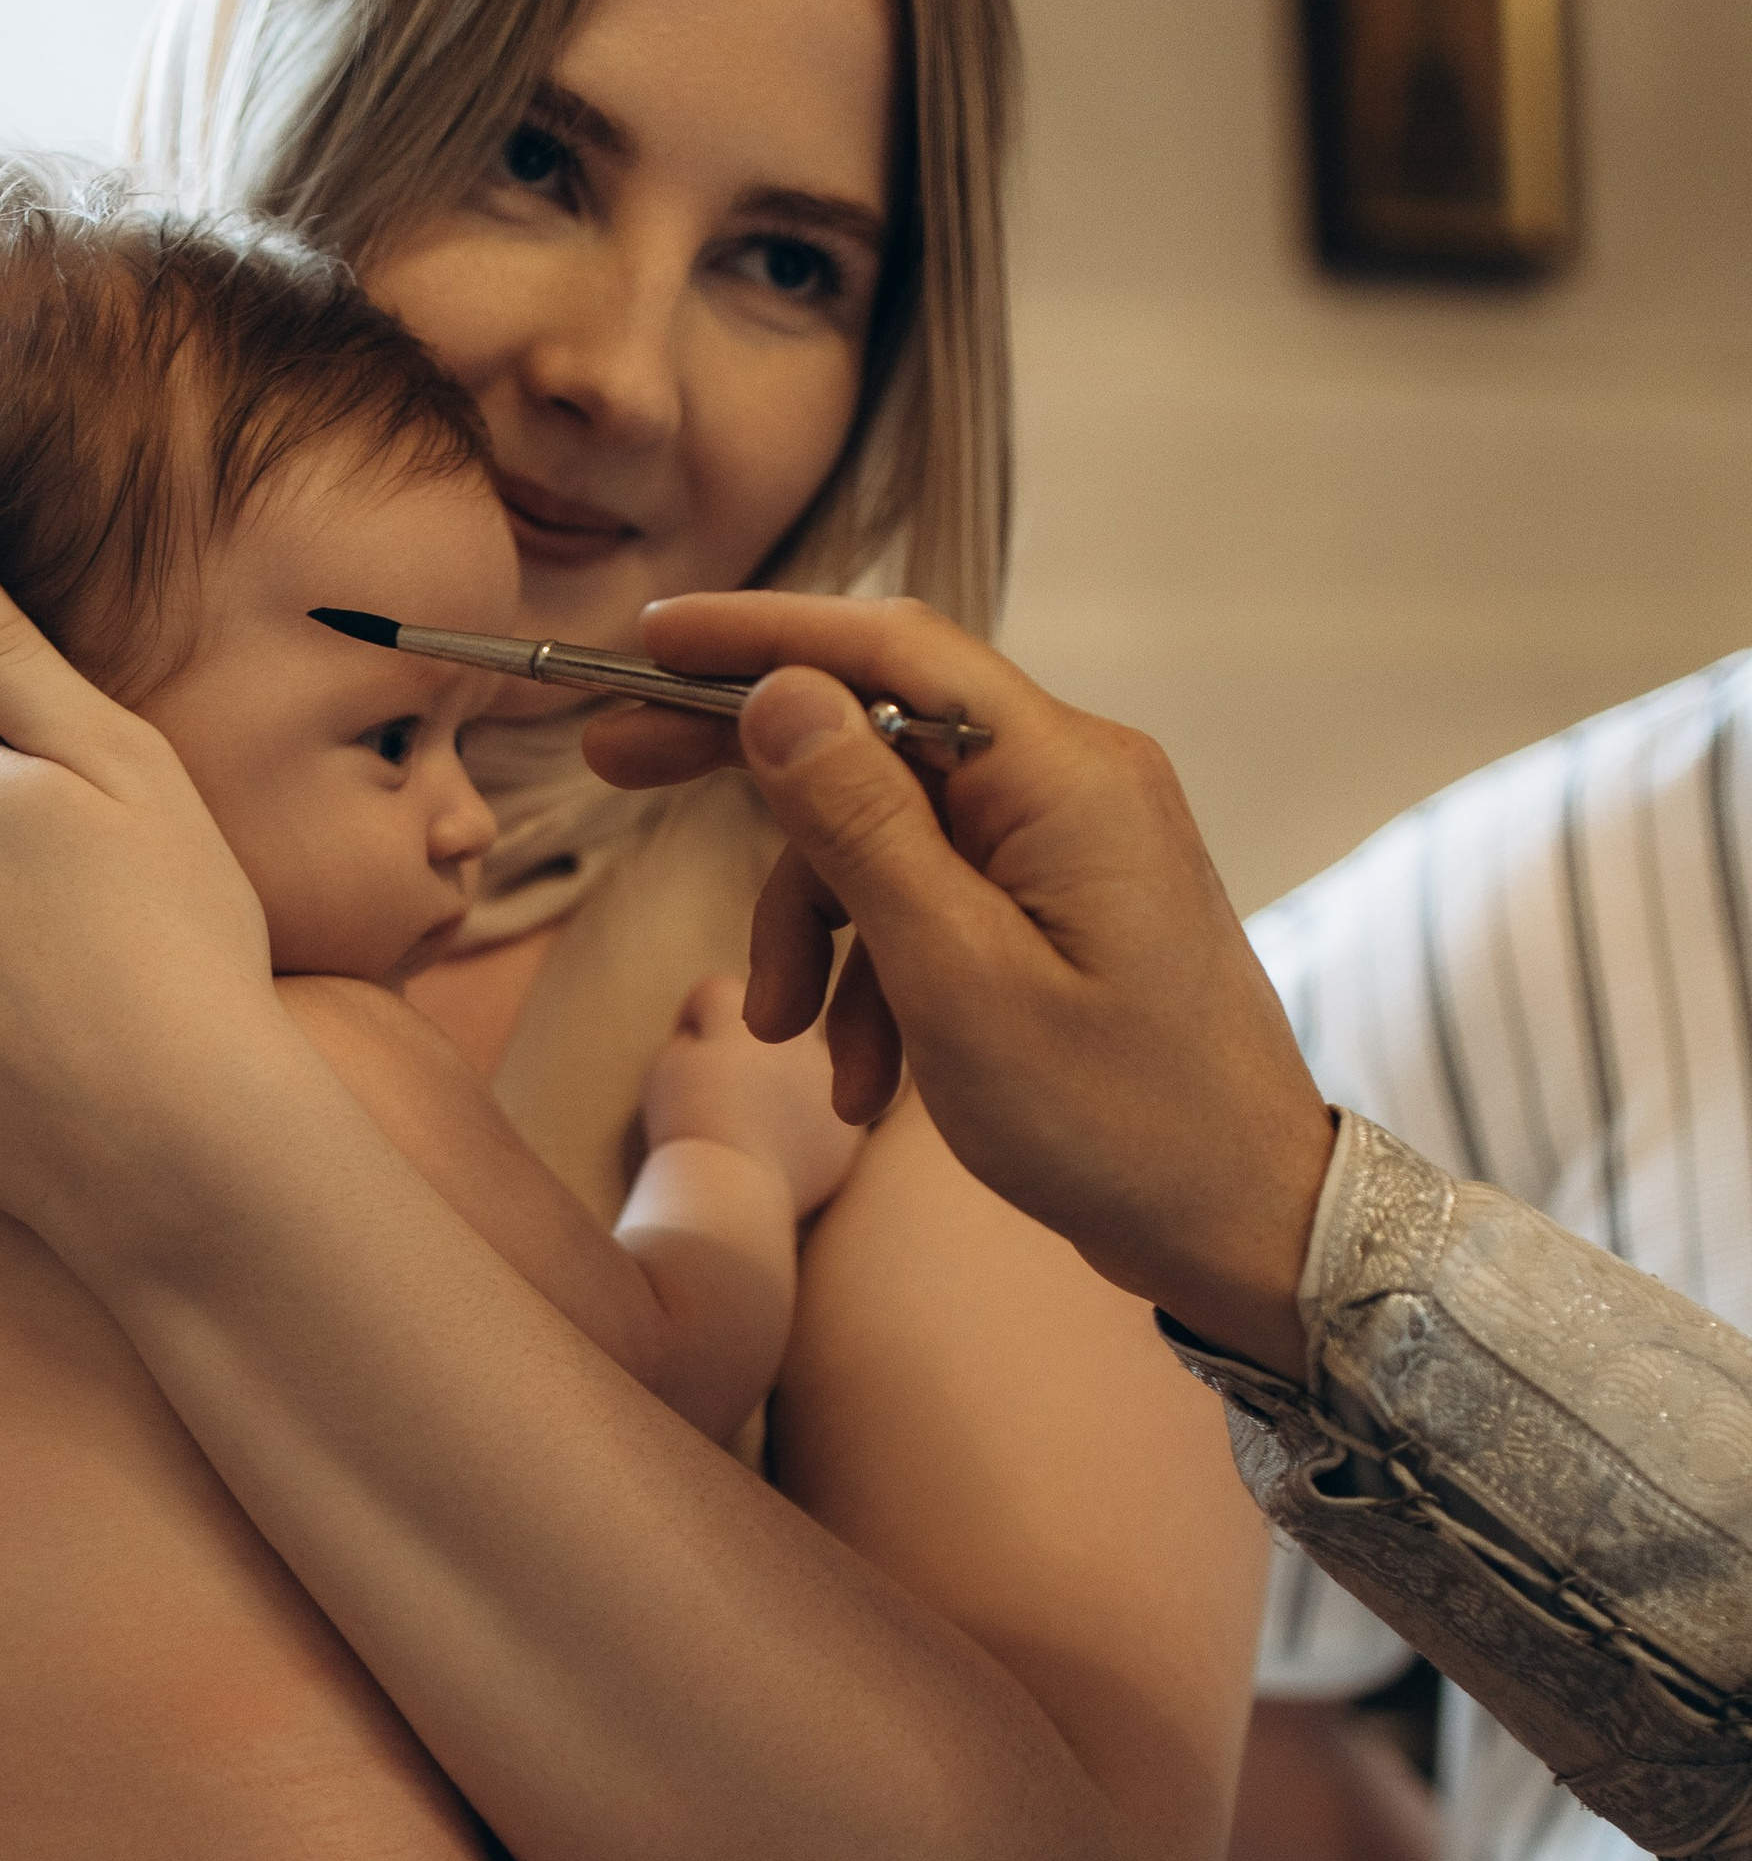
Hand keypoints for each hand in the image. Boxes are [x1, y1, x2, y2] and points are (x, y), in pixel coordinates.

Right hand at [585, 594, 1334, 1381]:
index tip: (647, 642)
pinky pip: (932, 903)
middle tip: (615, 764)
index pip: (889, 649)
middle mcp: (1074, 783)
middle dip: (749, 769)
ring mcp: (1071, 847)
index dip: (758, 634)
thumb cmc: (1121, 1122)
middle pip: (875, 728)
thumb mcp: (958, 982)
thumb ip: (864, 831)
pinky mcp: (1061, 911)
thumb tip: (781, 695)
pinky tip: (865, 1084)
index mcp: (1064, 775)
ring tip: (796, 1047)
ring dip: (818, 932)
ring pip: (887, 836)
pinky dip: (878, 980)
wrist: (1244, 1226)